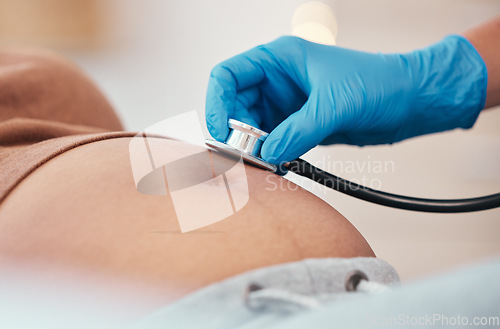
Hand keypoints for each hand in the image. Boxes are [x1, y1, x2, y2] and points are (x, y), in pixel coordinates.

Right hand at [205, 35, 485, 164]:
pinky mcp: (298, 125)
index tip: (219, 133)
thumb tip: (266, 156)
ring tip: (261, 165)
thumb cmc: (378, 83)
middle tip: (244, 156)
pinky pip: (272, 142)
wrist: (409, 102)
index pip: (228, 75)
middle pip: (235, 105)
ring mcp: (287, 104)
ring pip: (251, 127)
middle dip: (234, 131)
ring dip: (252, 147)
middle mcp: (278, 81)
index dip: (216, 102)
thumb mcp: (334, 105)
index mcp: (280, 59)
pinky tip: (276, 166)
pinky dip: (269, 155)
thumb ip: (297, 132)